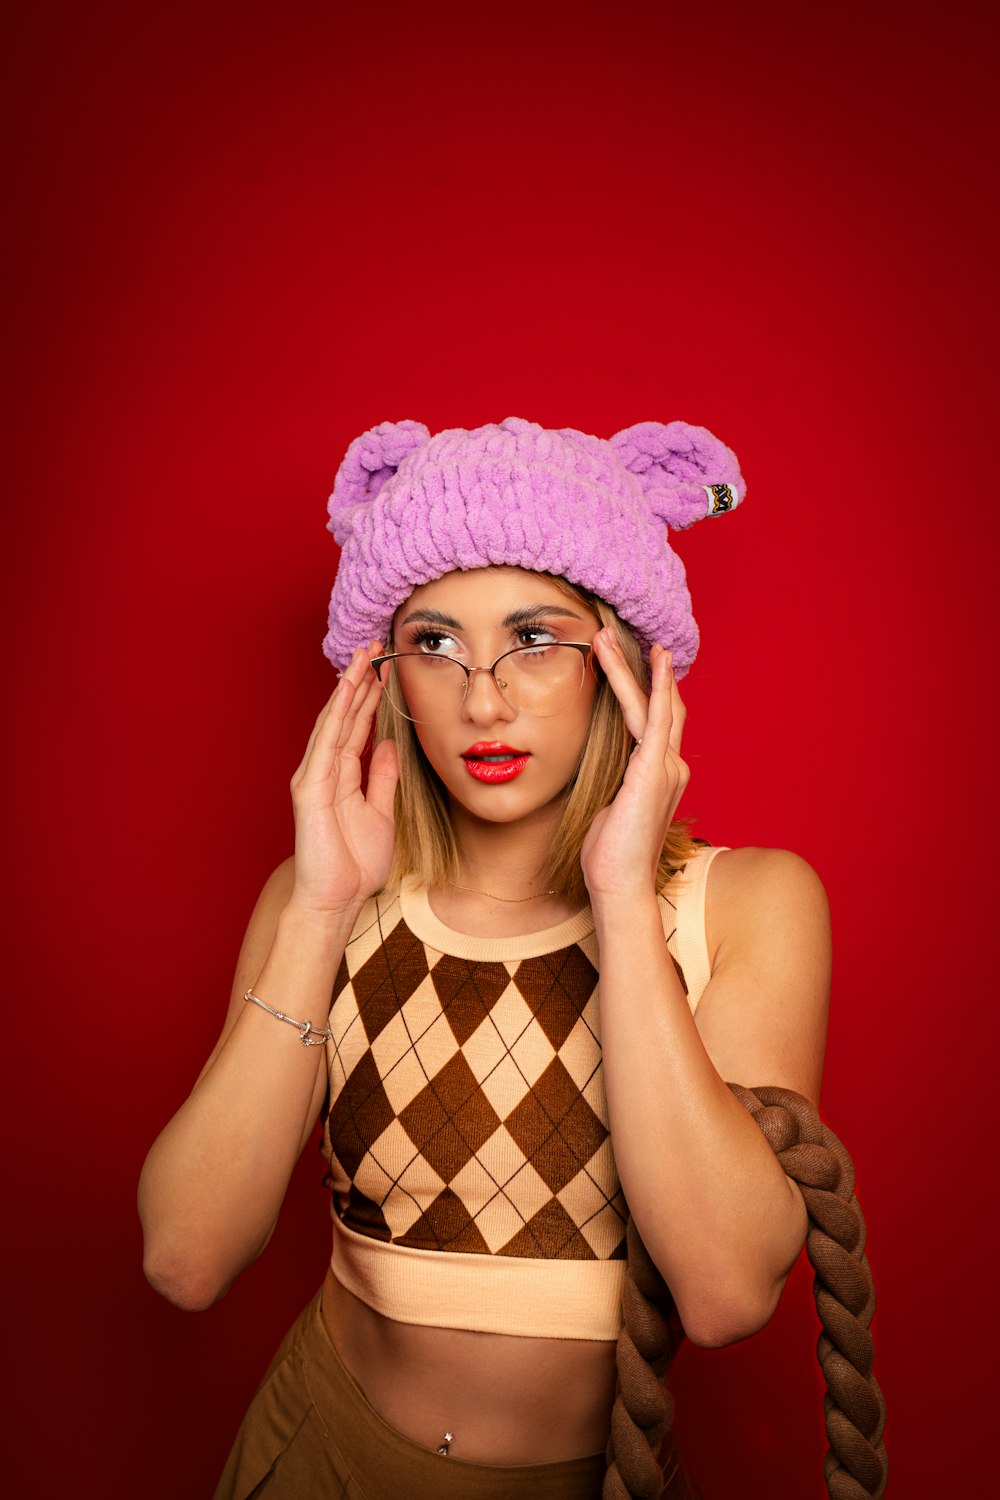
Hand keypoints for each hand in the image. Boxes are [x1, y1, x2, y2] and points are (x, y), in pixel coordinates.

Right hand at [286, 644, 398, 919]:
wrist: (336, 899)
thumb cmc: (354, 864)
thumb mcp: (380, 811)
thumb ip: (381, 777)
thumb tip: (386, 744)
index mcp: (342, 775)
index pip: (356, 726)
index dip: (369, 696)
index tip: (383, 667)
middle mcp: (324, 770)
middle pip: (342, 716)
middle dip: (357, 681)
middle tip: (373, 646)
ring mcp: (314, 777)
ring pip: (332, 722)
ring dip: (346, 688)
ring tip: (361, 657)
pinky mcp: (310, 788)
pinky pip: (325, 745)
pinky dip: (335, 716)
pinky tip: (345, 693)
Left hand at [580, 630, 688, 900]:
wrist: (619, 885)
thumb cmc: (609, 857)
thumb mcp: (608, 811)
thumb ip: (613, 788)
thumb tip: (604, 782)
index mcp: (658, 775)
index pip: (653, 721)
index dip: (643, 688)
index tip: (623, 660)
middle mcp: (670, 766)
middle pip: (660, 704)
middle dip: (637, 667)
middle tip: (611, 633)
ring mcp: (666, 767)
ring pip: (654, 703)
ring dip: (632, 667)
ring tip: (608, 635)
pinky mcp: (654, 770)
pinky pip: (656, 719)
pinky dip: (655, 686)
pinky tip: (652, 660)